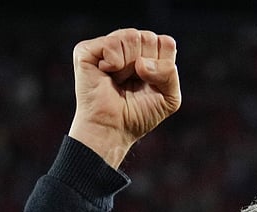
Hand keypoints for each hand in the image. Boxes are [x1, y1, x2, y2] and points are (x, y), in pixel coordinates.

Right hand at [69, 28, 181, 167]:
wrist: (113, 129)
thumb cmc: (139, 114)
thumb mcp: (169, 97)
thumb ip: (169, 73)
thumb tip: (141, 62)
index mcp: (148, 52)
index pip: (166, 43)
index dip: (162, 66)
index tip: (150, 84)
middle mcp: (127, 45)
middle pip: (149, 38)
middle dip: (145, 67)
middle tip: (131, 84)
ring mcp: (107, 45)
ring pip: (131, 36)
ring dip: (128, 66)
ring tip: (118, 80)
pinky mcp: (87, 50)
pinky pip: (111, 43)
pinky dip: (113, 63)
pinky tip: (105, 73)